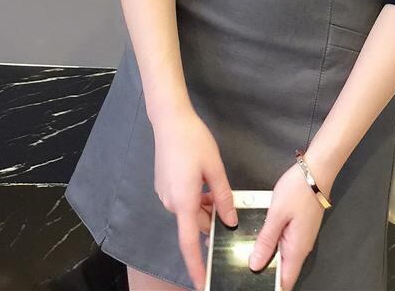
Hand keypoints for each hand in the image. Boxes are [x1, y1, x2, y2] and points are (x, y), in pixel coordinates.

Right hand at [152, 108, 237, 290]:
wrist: (170, 120)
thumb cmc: (193, 141)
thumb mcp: (215, 168)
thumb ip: (223, 196)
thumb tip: (230, 220)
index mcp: (184, 202)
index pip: (190, 242)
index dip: (196, 265)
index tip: (201, 282)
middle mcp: (171, 202)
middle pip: (194, 224)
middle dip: (211, 222)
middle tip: (228, 212)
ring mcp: (165, 194)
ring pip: (190, 211)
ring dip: (204, 208)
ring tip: (218, 190)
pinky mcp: (164, 185)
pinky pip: (183, 200)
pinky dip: (196, 199)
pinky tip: (206, 183)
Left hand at [248, 161, 330, 290]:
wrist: (316, 170)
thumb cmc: (299, 189)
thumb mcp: (276, 214)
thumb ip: (266, 240)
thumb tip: (255, 264)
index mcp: (296, 248)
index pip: (285, 282)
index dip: (271, 287)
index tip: (254, 285)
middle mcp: (301, 246)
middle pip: (282, 270)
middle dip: (265, 270)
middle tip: (247, 264)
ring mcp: (301, 237)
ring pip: (282, 255)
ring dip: (268, 254)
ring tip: (250, 249)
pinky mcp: (299, 227)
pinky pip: (284, 241)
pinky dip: (273, 240)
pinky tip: (262, 232)